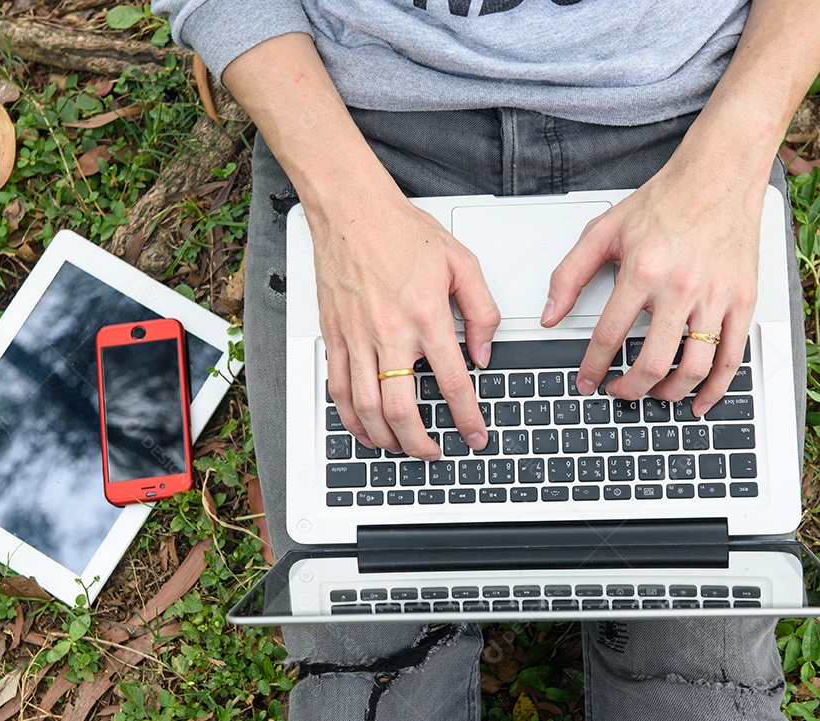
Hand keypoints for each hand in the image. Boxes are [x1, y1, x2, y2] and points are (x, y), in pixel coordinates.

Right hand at [312, 194, 499, 459]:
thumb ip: (481, 311)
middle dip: (420, 442)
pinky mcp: (334, 336)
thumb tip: (485, 352)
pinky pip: (339, 390)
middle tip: (434, 453)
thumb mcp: (461, 263)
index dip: (467, 417)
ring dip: (385, 439)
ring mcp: (357, 338)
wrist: (351, 210)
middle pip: (402, 410)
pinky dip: (352, 419)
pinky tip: (365, 429)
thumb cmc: (402, 231)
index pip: (452, 383)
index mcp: (426, 316)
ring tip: (402, 447)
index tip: (475, 434)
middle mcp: (389, 333)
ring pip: (367, 409)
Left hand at [542, 166, 761, 416]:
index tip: (586, 381)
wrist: (719, 174)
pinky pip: (732, 357)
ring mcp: (716, 296)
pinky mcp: (743, 300)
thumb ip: (570, 274)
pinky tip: (700, 400)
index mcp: (643, 270)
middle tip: (618, 392)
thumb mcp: (603, 230)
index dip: (593, 367)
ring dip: (670, 393)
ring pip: (696, 367)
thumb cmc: (665, 200)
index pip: (609, 336)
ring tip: (655, 394)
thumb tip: (550, 314)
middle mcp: (681, 287)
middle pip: (654, 362)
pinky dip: (717, 388)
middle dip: (630, 389)